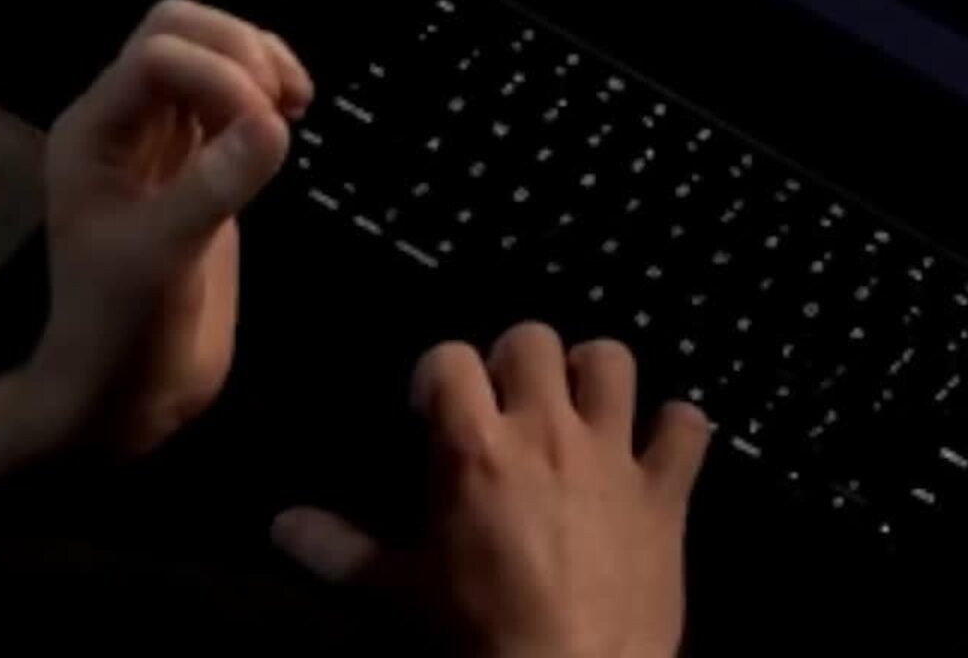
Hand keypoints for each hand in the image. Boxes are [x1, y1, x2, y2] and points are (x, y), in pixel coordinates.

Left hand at [31, 0, 310, 456]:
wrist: (125, 394)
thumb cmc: (125, 329)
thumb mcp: (163, 259)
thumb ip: (215, 186)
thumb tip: (277, 123)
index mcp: (95, 134)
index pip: (159, 53)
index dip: (222, 73)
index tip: (272, 129)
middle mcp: (125, 126)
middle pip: (180, 31)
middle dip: (242, 49)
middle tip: (289, 101)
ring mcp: (164, 146)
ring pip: (210, 59)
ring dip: (259, 66)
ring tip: (298, 106)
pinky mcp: (202, 171)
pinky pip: (233, 104)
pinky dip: (269, 99)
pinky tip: (292, 127)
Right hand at [271, 325, 711, 657]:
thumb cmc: (476, 635)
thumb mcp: (398, 593)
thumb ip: (338, 550)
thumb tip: (279, 525)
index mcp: (473, 448)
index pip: (448, 359)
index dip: (438, 375)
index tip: (435, 406)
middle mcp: (546, 431)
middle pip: (534, 339)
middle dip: (518, 362)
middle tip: (510, 404)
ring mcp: (613, 454)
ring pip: (614, 361)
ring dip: (597, 377)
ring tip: (582, 409)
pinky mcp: (667, 488)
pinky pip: (688, 427)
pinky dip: (676, 431)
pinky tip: (659, 448)